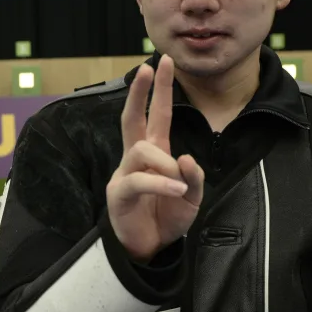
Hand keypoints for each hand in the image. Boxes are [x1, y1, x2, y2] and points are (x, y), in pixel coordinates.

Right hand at [107, 54, 203, 261]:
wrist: (150, 249)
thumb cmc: (167, 218)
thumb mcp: (191, 197)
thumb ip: (193, 177)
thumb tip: (184, 157)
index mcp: (154, 153)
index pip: (156, 114)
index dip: (159, 89)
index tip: (163, 62)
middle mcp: (136, 158)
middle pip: (133, 118)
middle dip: (140, 92)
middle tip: (145, 67)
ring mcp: (124, 174)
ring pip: (141, 150)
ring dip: (164, 162)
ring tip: (178, 183)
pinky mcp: (119, 195)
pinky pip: (139, 180)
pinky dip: (160, 184)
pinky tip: (175, 190)